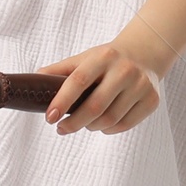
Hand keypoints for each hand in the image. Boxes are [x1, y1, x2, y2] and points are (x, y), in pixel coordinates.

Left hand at [39, 39, 164, 134]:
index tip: (49, 118)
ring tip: (83, 124)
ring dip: (90, 127)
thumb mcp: (84, 58)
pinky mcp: (152, 100)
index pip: (78, 81)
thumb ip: (59, 70)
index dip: (62, 102)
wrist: (145, 55)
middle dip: (73, 123)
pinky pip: (125, 125)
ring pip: (110, 120)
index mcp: (103, 57)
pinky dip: (108, 130)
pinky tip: (100, 125)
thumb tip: (33, 79)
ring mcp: (141, 85)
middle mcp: (124, 70)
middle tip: (61, 129)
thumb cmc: (107, 60)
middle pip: (95, 106)